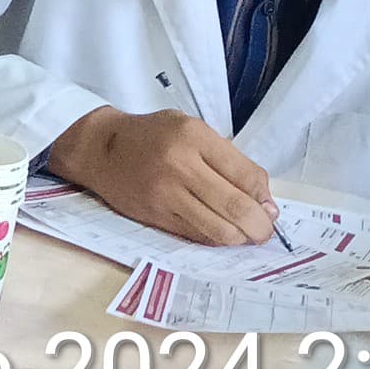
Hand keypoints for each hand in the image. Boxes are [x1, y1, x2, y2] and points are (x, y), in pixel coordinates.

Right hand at [49, 106, 276, 246]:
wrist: (102, 148)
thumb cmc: (153, 136)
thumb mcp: (191, 129)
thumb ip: (228, 159)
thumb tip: (265, 202)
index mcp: (193, 136)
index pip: (247, 175)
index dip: (265, 197)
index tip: (267, 205)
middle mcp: (179, 164)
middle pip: (236, 207)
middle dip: (260, 226)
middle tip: (264, 229)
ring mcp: (165, 193)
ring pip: (219, 229)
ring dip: (241, 238)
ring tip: (246, 235)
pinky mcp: (156, 215)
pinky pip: (197, 236)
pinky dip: (217, 239)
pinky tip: (221, 232)